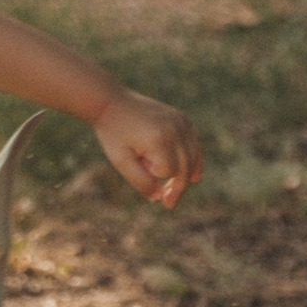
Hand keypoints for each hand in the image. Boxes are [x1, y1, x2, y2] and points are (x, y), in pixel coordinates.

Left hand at [97, 90, 200, 209]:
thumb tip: (160, 198)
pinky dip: (193, 160)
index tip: (139, 166)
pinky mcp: (182, 118)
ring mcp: (181, 121)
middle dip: (177, 187)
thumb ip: (141, 182)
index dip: (155, 176)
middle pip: (186, 168)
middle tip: (169, 204)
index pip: (168, 172)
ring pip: (193, 158)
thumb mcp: (121, 161)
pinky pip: (194, 145)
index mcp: (159, 139)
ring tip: (176, 191)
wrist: (111, 102)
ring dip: (187, 175)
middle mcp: (175, 129)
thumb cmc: (114, 133)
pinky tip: (194, 176)